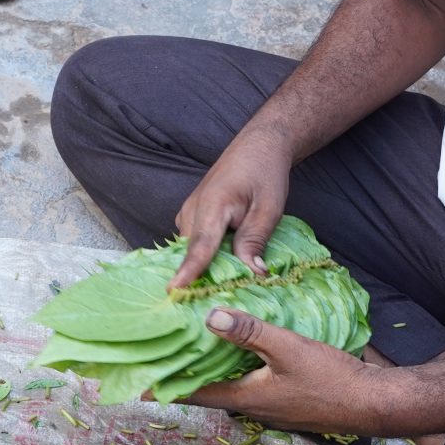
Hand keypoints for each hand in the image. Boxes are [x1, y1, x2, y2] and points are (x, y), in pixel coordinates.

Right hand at [171, 128, 292, 285]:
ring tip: (227, 282)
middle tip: (225, 297)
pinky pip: (194, 242)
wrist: (258, 147)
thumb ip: (255, 240)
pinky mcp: (191, 216)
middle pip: (192, 252)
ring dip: (206, 266)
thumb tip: (252, 273)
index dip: (188, 271)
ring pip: (192, 249)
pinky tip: (224, 263)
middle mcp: (192, 209)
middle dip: (204, 276)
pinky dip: (206, 255)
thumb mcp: (269, 209)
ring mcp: (188, 212)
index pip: (200, 245)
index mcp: (213, 205)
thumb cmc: (265, 174)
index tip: (175, 290)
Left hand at [183, 307, 403, 434]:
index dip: (164, 385)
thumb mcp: (289, 348)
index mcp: (246, 398)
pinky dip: (237, 369)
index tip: (136, 380)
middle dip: (185, 373)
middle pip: (209, 390)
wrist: (374, 403)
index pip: (193, 393)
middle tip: (162, 354)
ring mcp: (270, 408)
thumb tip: (210, 317)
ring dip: (212, 370)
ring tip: (194, 347)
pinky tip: (241, 350)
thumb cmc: (332, 379)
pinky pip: (251, 385)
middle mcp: (252, 408)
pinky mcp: (286, 402)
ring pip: (231, 387)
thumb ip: (250, 332)